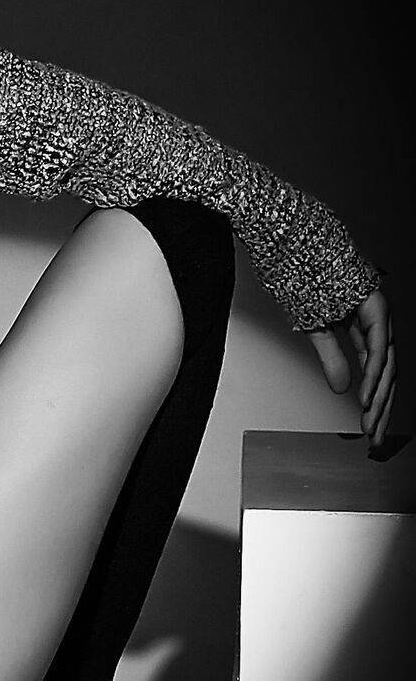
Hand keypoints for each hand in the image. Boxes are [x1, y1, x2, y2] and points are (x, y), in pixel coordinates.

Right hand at [306, 288, 395, 448]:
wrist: (294, 243)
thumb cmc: (304, 277)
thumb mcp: (315, 329)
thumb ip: (331, 358)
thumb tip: (342, 388)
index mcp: (366, 326)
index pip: (378, 371)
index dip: (375, 402)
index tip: (367, 428)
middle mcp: (378, 321)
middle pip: (387, 373)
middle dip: (380, 409)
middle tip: (374, 438)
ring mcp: (378, 312)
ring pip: (387, 364)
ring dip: (379, 398)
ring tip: (370, 424)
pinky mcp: (373, 304)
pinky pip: (377, 345)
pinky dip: (372, 374)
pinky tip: (366, 397)